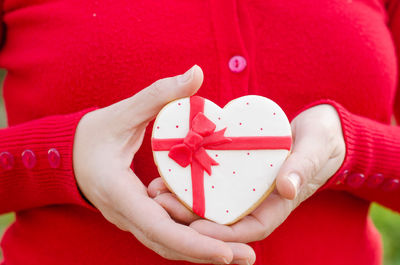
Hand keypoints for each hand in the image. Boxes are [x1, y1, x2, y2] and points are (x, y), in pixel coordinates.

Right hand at [73, 65, 255, 263]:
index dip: (193, 243)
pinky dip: (190, 239)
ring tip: (240, 253)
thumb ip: (159, 94)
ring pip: (168, 245)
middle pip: (169, 245)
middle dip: (208, 254)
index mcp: (118, 193)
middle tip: (249, 256)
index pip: (158, 228)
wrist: (68, 155)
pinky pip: (165, 234)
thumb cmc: (92, 134)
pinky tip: (216, 237)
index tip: (227, 253)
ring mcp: (130, 219)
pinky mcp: (138, 216)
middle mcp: (125, 215)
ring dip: (202, 251)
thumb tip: (196, 73)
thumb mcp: (123, 112)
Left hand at [148, 104, 345, 242]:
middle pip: (223, 220)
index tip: (195, 229)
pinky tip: (171, 171)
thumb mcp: (315, 149)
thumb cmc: (322, 140)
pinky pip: (214, 181)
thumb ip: (303, 166)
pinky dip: (193, 180)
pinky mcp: (238, 172)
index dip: (222, 235)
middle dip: (192, 218)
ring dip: (185, 200)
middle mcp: (259, 201)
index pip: (249, 230)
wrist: (318, 130)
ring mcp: (247, 188)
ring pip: (213, 202)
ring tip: (157, 189)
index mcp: (278, 204)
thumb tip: (287, 189)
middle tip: (162, 205)